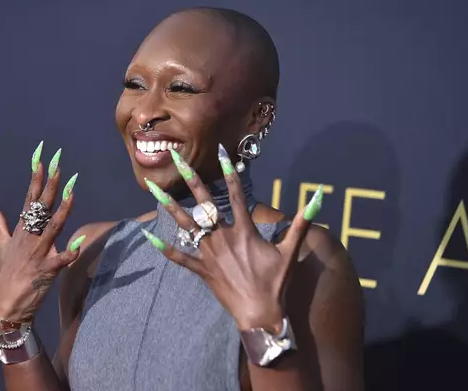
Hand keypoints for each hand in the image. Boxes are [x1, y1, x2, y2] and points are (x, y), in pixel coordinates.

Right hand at [0, 142, 85, 326]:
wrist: (7, 305)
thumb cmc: (6, 274)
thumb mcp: (1, 246)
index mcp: (21, 230)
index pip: (30, 199)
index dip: (36, 179)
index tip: (41, 159)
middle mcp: (29, 238)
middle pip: (41, 207)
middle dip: (50, 185)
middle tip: (58, 164)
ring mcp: (37, 253)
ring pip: (52, 227)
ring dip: (63, 209)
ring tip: (71, 190)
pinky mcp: (46, 270)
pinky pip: (60, 260)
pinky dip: (69, 253)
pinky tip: (79, 244)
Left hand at [142, 145, 322, 332]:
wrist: (260, 314)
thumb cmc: (276, 283)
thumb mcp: (291, 251)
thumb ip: (302, 223)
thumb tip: (318, 199)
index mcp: (244, 231)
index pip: (237, 194)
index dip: (230, 172)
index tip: (222, 153)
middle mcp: (223, 237)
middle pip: (204, 203)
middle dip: (191, 179)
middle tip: (178, 159)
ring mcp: (209, 254)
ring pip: (185, 225)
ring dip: (169, 205)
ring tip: (153, 189)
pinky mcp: (201, 270)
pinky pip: (180, 258)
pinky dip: (165, 248)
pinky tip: (149, 236)